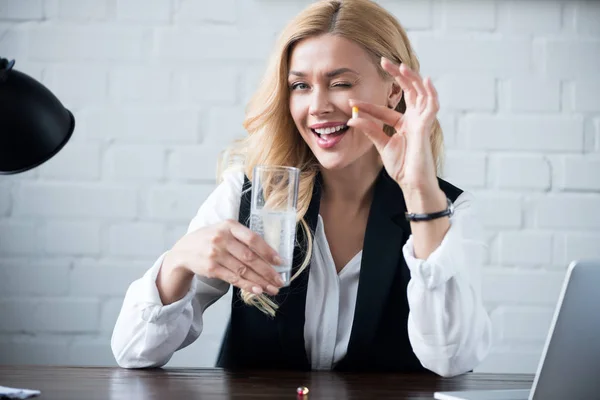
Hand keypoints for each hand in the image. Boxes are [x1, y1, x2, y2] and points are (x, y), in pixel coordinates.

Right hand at [165, 220, 284, 295]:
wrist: (184, 250)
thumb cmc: (211, 239)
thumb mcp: (225, 230)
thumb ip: (244, 239)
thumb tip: (269, 256)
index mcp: (230, 225)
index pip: (253, 239)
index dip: (268, 251)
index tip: (280, 262)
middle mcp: (222, 238)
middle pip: (249, 257)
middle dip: (267, 271)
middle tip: (279, 280)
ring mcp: (215, 254)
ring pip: (243, 270)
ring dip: (260, 281)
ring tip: (272, 288)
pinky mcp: (211, 268)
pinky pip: (233, 278)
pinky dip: (247, 285)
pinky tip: (257, 290)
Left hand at [346, 57, 439, 192]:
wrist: (412, 183)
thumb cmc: (402, 167)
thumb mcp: (381, 145)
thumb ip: (370, 130)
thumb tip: (352, 119)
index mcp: (403, 124)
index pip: (385, 109)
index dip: (368, 105)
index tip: (352, 102)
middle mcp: (414, 120)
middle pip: (408, 91)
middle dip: (397, 76)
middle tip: (383, 61)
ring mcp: (422, 122)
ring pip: (420, 93)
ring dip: (412, 78)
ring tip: (401, 66)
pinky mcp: (427, 127)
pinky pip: (432, 106)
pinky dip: (431, 92)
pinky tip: (426, 81)